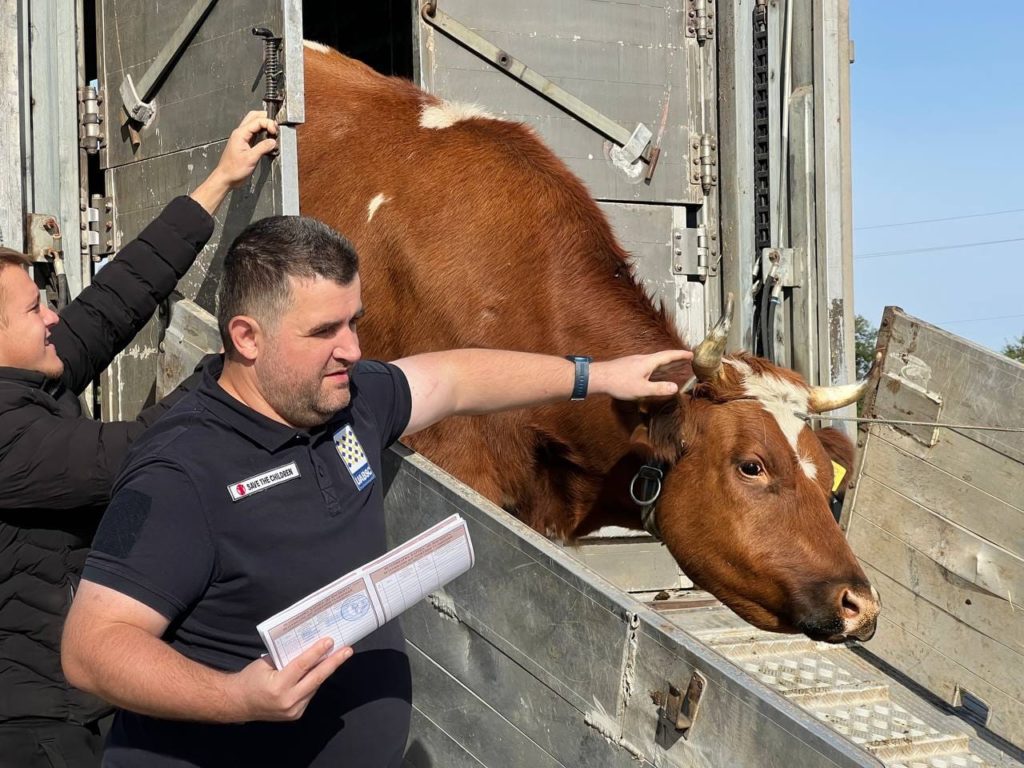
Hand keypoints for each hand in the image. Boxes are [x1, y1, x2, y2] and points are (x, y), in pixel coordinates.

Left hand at [189, 111, 278, 215]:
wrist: (226, 177)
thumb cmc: (233, 169)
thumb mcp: (251, 158)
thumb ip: (263, 148)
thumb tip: (273, 141)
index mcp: (240, 134)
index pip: (257, 120)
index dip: (269, 123)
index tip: (275, 132)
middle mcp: (240, 133)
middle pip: (254, 117)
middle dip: (266, 119)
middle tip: (275, 127)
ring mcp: (242, 137)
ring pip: (254, 124)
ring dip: (264, 125)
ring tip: (273, 132)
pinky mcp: (245, 143)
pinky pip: (255, 133)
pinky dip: (262, 133)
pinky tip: (268, 140)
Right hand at [229, 638, 352, 721]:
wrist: (238, 704)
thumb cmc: (250, 679)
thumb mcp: (265, 664)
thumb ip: (285, 658)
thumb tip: (307, 646)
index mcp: (277, 686)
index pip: (302, 666)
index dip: (317, 652)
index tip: (330, 641)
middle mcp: (287, 700)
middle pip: (316, 678)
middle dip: (334, 662)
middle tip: (347, 650)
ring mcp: (293, 710)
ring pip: (315, 686)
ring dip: (326, 670)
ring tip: (338, 655)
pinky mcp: (296, 715)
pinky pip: (310, 694)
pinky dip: (315, 681)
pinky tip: (321, 670)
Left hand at [591, 349, 692, 399]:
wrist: (598, 378)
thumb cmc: (618, 383)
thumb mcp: (641, 389)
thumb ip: (659, 388)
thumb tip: (675, 387)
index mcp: (648, 362)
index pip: (668, 356)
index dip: (681, 355)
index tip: (692, 354)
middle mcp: (643, 359)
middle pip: (663, 358)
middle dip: (677, 359)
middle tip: (688, 359)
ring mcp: (635, 362)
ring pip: (655, 362)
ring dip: (667, 363)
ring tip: (676, 366)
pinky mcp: (629, 366)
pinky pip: (648, 365)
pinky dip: (657, 368)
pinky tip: (655, 373)